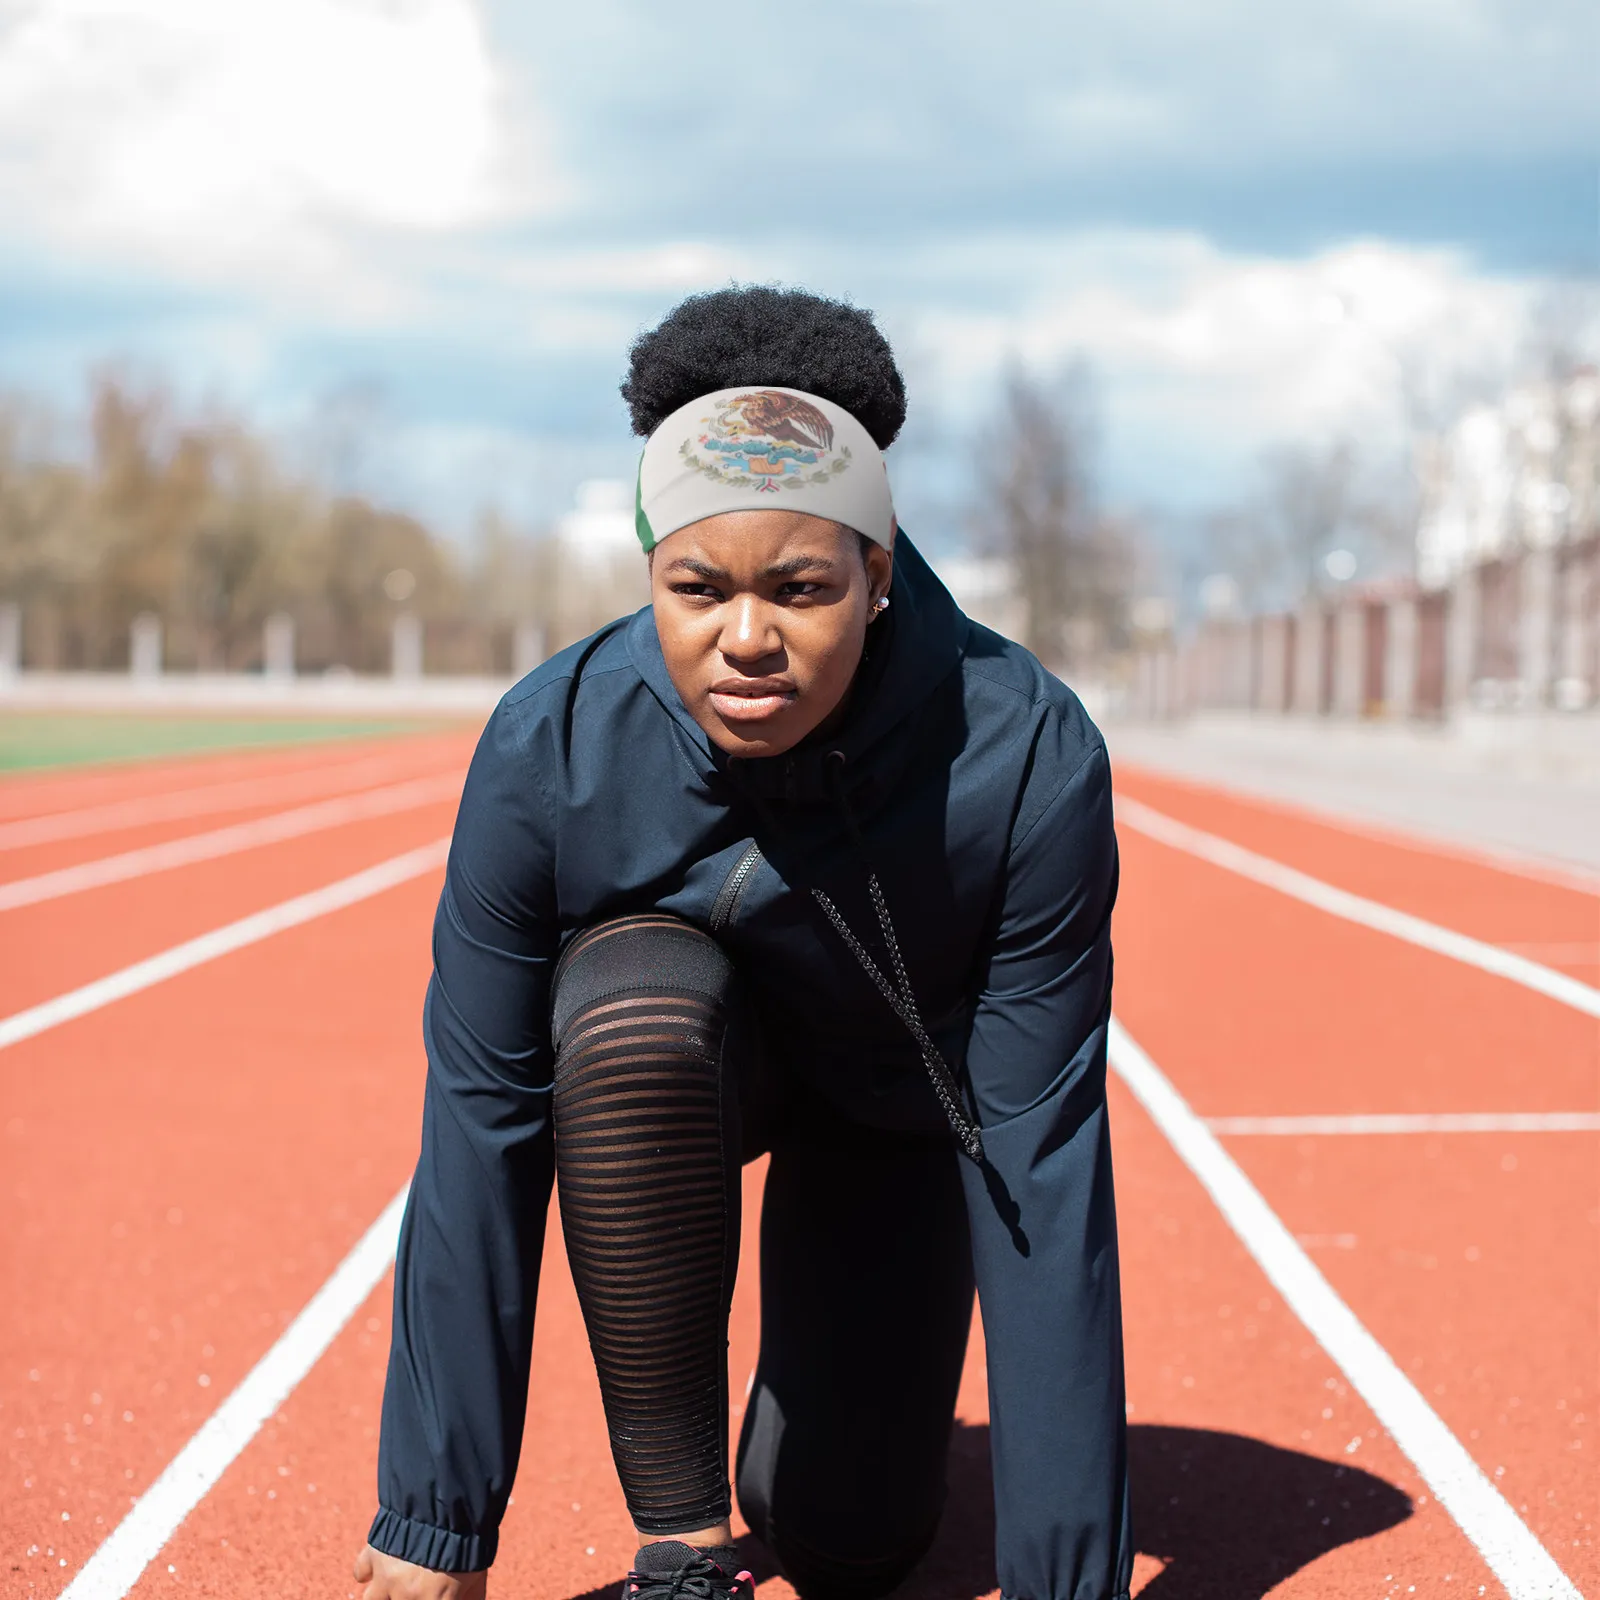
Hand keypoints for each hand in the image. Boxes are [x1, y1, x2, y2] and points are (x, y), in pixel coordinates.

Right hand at [354, 1543, 487, 1598]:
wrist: (447, 1500)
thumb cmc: (467, 1538)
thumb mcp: (477, 1574)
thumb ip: (472, 1598)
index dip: (435, 1598)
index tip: (437, 1593)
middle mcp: (407, 1596)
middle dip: (410, 1593)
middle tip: (417, 1584)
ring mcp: (387, 1577)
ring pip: (372, 1599)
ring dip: (383, 1594)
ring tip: (398, 1584)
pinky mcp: (373, 1555)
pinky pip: (361, 1572)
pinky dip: (368, 1571)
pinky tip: (378, 1569)